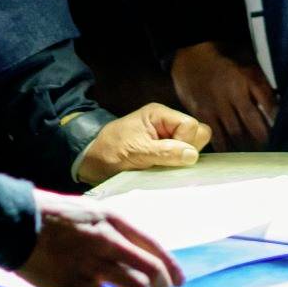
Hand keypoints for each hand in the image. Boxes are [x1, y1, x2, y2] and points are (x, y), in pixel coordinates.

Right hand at [13, 192, 185, 286]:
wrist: (17, 223)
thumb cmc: (50, 217)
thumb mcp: (89, 212)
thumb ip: (111, 231)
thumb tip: (129, 254)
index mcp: (114, 221)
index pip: (155, 247)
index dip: (172, 268)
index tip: (179, 283)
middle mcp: (110, 242)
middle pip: (152, 271)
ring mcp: (94, 264)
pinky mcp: (77, 284)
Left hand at [75, 103, 211, 186]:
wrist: (90, 161)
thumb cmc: (109, 151)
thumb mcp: (135, 151)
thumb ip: (164, 152)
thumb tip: (192, 155)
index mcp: (160, 115)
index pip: (191, 126)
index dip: (185, 142)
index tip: (167, 155)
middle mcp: (167, 124)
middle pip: (197, 135)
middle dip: (187, 151)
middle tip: (165, 161)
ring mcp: (167, 138)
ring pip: (192, 148)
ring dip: (181, 161)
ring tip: (160, 166)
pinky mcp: (165, 153)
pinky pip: (183, 158)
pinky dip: (176, 167)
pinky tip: (163, 171)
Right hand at [168, 40, 276, 150]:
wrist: (191, 55)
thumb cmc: (224, 62)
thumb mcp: (248, 65)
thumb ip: (262, 86)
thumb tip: (279, 107)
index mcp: (246, 78)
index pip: (268, 103)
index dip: (277, 119)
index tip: (283, 131)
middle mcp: (231, 92)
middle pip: (252, 122)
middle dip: (263, 138)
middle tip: (271, 149)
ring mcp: (215, 105)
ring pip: (234, 133)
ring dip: (247, 147)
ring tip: (255, 155)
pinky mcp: (201, 113)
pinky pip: (215, 136)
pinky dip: (226, 148)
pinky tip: (233, 153)